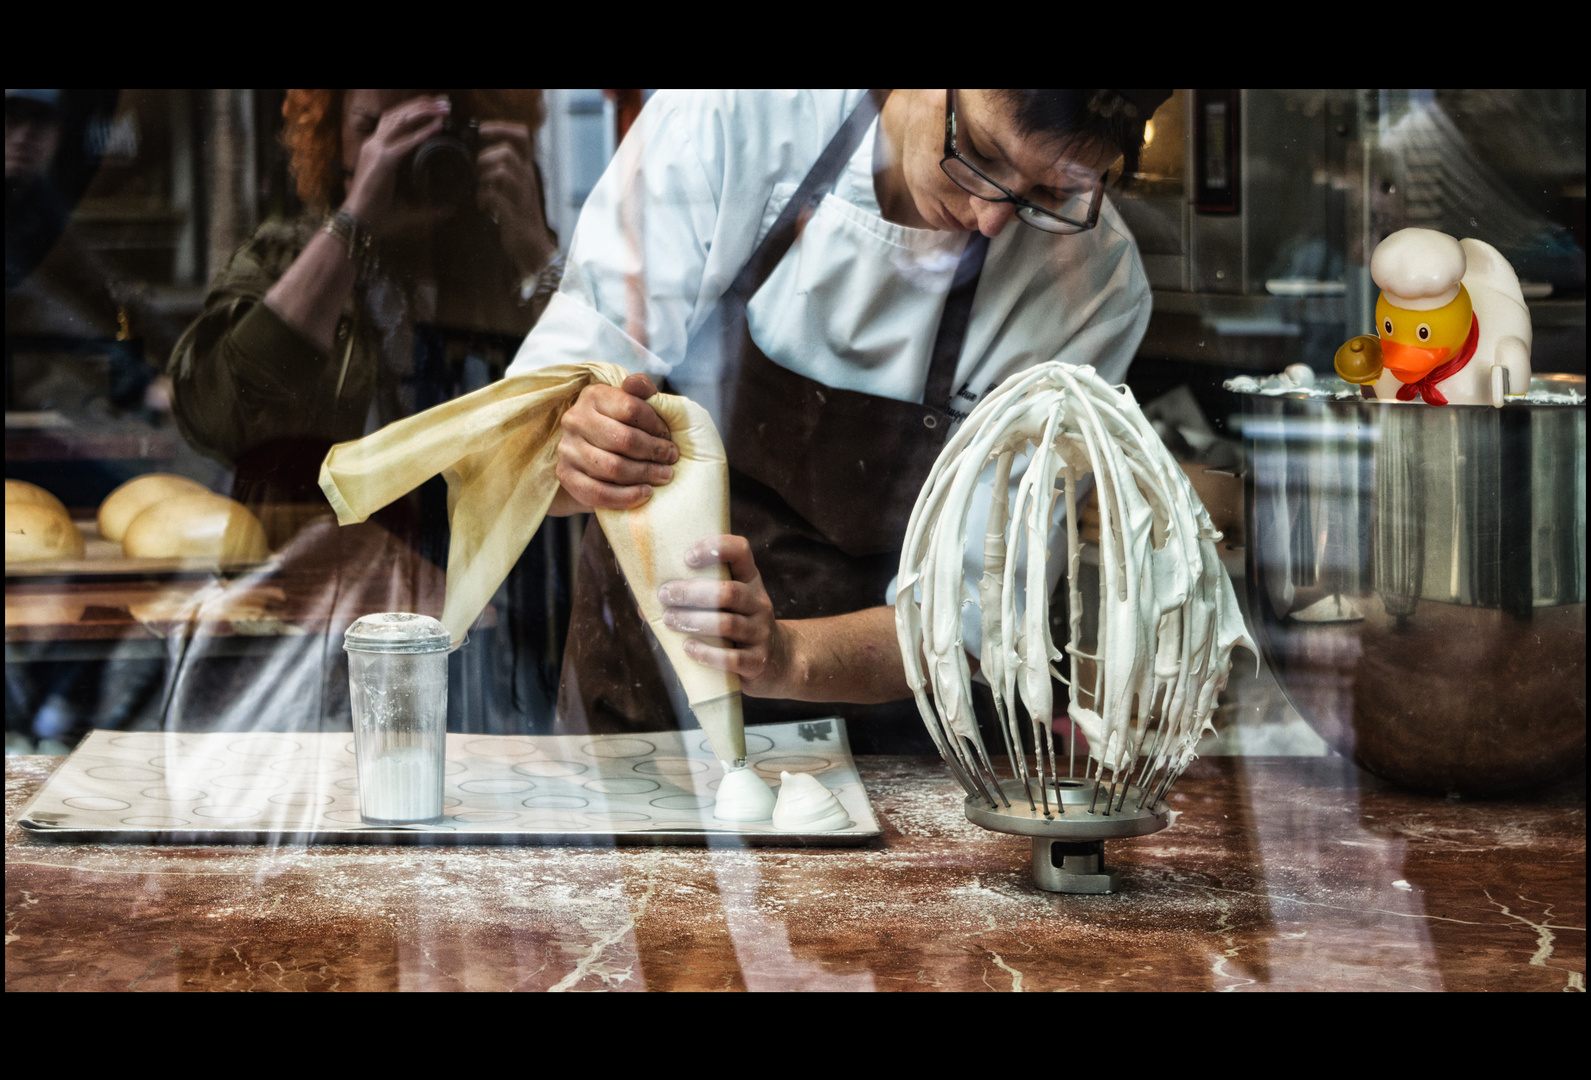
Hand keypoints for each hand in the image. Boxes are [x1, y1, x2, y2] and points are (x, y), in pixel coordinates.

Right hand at [342, 96, 453, 238]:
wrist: (359, 225)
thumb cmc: (378, 215)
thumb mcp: (408, 205)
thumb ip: (429, 206)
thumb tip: (450, 209)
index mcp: (376, 150)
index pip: (395, 120)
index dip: (415, 111)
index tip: (437, 107)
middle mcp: (374, 145)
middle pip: (398, 114)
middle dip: (423, 104)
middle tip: (446, 101)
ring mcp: (375, 151)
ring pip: (400, 120)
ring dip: (424, 111)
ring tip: (444, 107)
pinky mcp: (382, 162)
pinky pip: (405, 142)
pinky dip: (422, 132)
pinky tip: (438, 126)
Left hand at [476, 121, 555, 277]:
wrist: (535, 251)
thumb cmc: (521, 220)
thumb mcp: (516, 190)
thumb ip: (504, 173)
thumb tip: (479, 158)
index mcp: (527, 171)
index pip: (522, 137)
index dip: (501, 128)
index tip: (481, 131)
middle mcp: (528, 180)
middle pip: (507, 151)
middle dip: (485, 158)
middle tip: (479, 173)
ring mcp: (522, 197)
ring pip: (501, 171)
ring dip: (483, 178)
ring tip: (482, 191)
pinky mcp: (514, 214)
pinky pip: (494, 196)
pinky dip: (483, 199)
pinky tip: (484, 208)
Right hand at [551, 373, 678, 513]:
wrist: (599, 455)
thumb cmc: (626, 426)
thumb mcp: (637, 403)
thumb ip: (643, 390)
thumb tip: (636, 383)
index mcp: (593, 395)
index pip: (631, 408)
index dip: (656, 425)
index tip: (669, 437)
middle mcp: (574, 419)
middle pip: (623, 439)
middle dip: (654, 452)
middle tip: (671, 459)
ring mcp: (567, 449)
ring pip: (612, 467)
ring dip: (645, 474)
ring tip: (664, 476)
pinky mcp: (566, 476)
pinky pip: (599, 493)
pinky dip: (626, 497)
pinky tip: (645, 493)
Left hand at [659, 535, 792, 695]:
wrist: (778, 661)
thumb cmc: (737, 628)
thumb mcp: (725, 607)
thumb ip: (692, 601)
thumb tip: (644, 606)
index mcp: (749, 580)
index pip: (740, 551)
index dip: (715, 547)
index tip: (687, 557)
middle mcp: (759, 602)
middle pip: (726, 592)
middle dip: (690, 593)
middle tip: (665, 596)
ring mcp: (761, 632)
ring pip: (726, 623)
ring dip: (692, 621)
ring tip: (669, 621)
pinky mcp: (758, 661)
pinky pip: (731, 658)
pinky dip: (705, 652)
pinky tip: (688, 648)